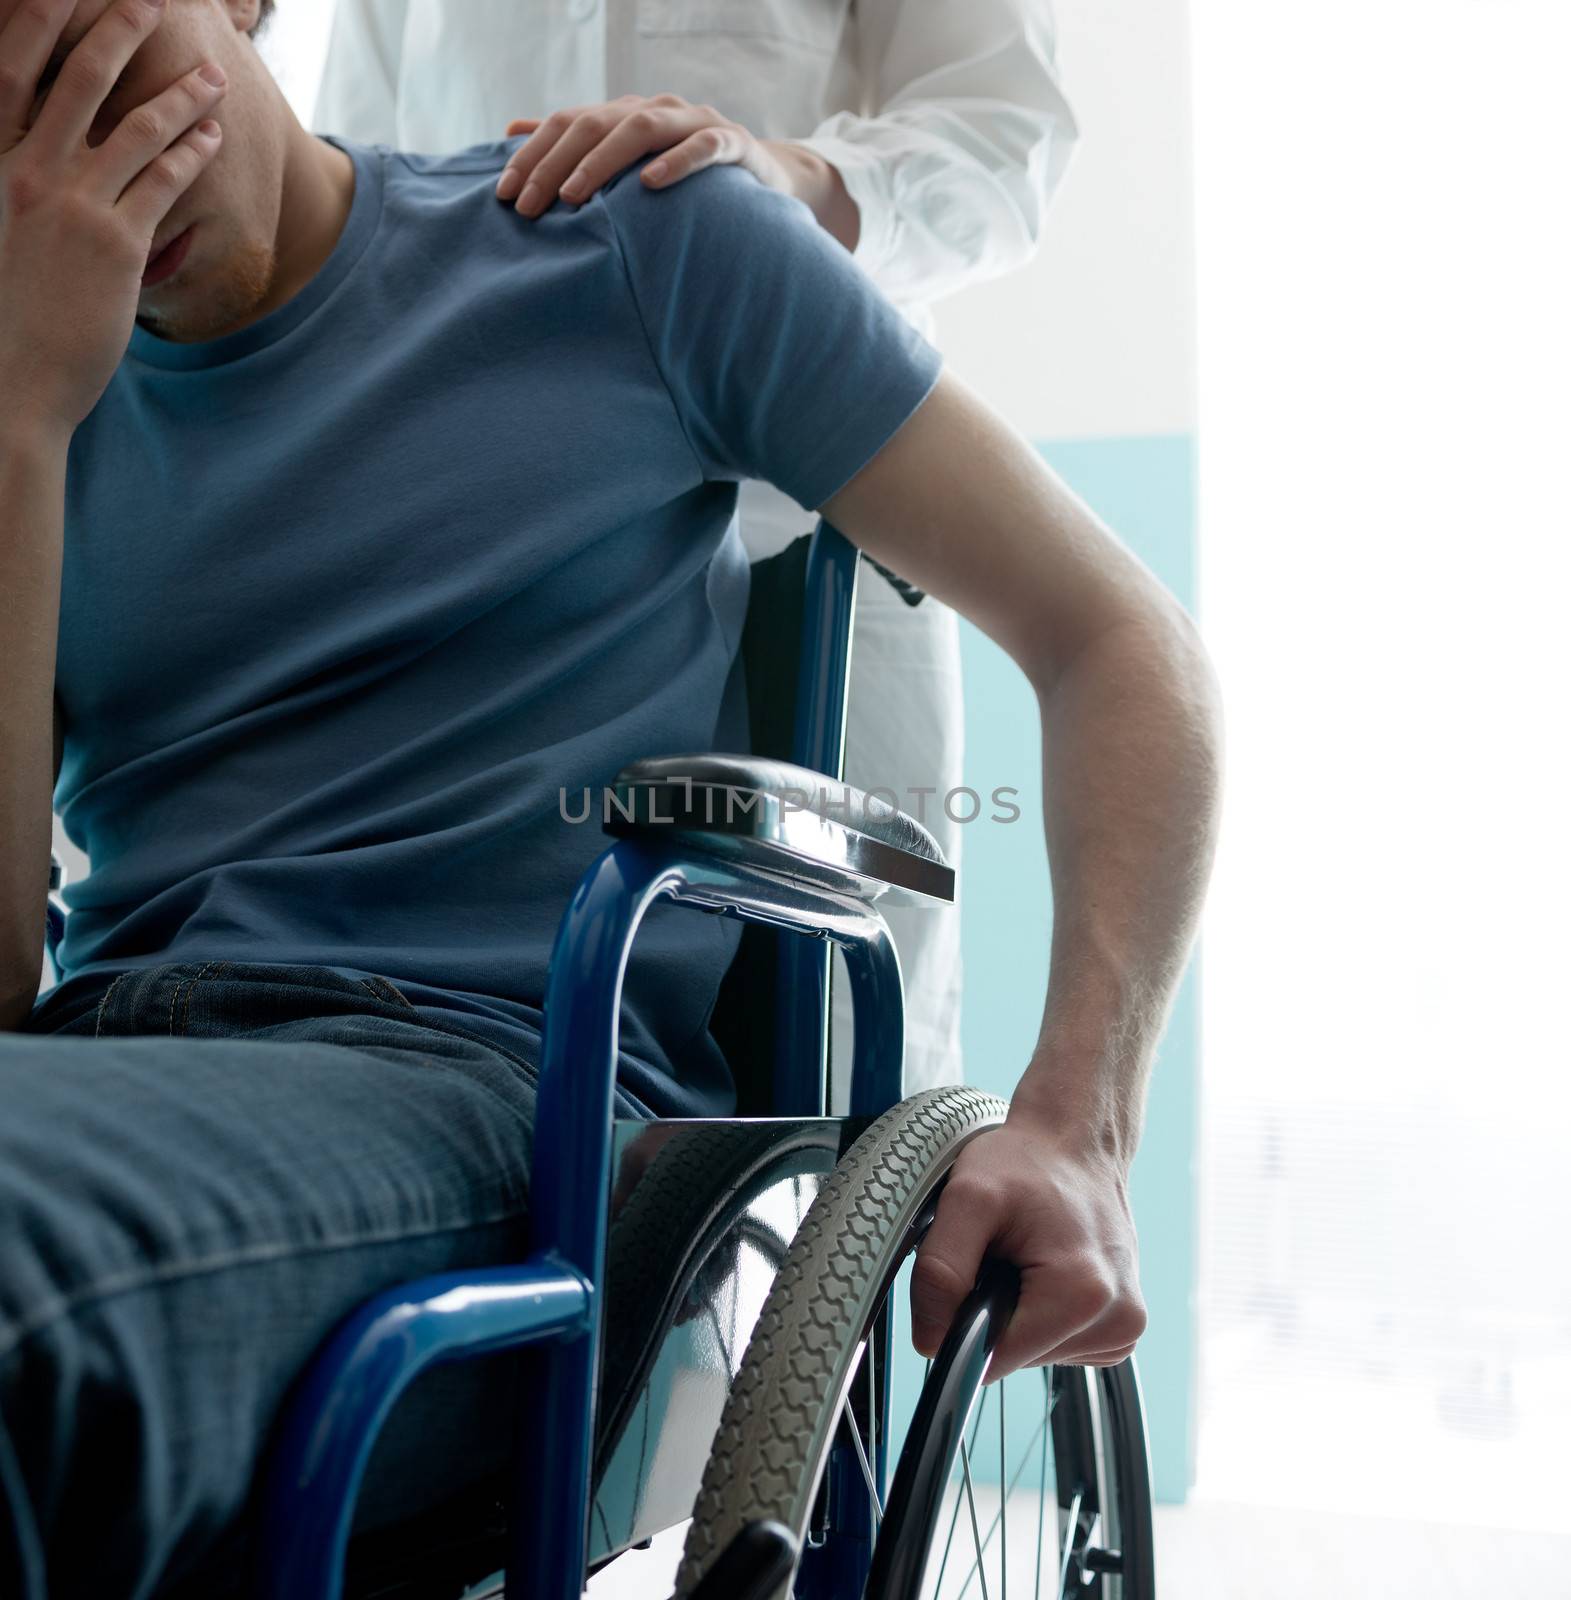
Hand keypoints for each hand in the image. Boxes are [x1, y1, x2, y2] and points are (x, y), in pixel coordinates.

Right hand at [0, 0, 226, 436]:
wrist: (9, 381)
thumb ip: (12, 181)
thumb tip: (33, 155)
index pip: (9, 66)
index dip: (35, 16)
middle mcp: (23, 169)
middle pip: (77, 76)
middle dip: (118, 29)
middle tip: (153, 1)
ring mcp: (72, 204)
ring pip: (134, 127)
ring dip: (180, 95)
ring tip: (212, 76)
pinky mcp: (117, 244)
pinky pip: (163, 182)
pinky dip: (191, 152)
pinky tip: (213, 137)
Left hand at [494, 92, 827, 224]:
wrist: (763, 174)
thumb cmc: (687, 175)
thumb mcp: (628, 161)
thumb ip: (575, 145)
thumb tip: (511, 131)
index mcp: (626, 113)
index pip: (568, 123)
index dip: (533, 155)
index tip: (505, 194)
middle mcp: (655, 109)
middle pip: (595, 124)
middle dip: (555, 164)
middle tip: (530, 205)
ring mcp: (694, 122)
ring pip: (640, 128)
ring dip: (602, 162)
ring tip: (576, 196)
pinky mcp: (731, 143)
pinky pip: (702, 148)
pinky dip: (676, 163)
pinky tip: (651, 184)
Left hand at [910, 1107, 1147, 1382]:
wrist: (1075, 1141)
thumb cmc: (1026, 1162)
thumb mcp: (968, 1198)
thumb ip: (940, 1271)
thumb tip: (931, 1342)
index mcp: (1083, 1295)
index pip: (996, 1360)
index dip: (965, 1324)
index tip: (973, 1274)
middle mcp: (1118, 1320)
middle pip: (1015, 1357)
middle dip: (993, 1310)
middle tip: (1001, 1252)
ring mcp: (1125, 1326)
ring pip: (1036, 1353)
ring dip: (1016, 1310)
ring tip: (1026, 1255)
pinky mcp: (1122, 1325)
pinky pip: (1060, 1344)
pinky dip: (1041, 1312)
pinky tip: (1046, 1268)